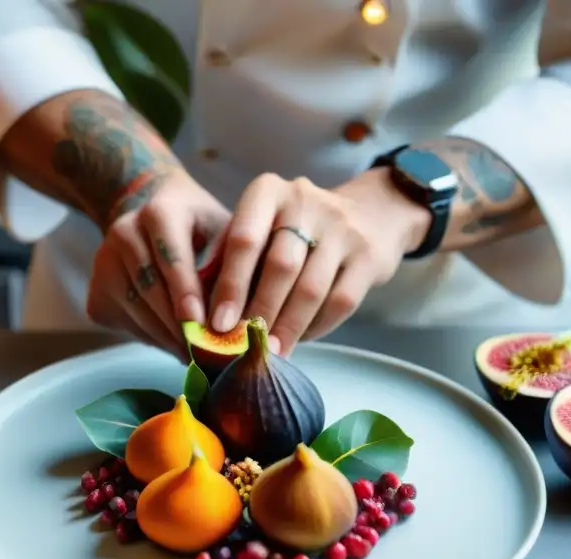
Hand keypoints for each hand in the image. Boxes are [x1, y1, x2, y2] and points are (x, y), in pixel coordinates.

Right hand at [86, 168, 229, 357]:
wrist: (157, 217)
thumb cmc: (203, 230)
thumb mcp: (224, 235)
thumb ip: (231, 270)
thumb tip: (239, 319)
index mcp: (160, 212)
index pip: (171, 256)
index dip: (186, 292)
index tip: (204, 324)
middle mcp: (124, 231)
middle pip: (150, 289)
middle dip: (180, 325)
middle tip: (209, 353)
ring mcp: (103, 262)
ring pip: (137, 312)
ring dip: (168, 339)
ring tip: (197, 355)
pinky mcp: (95, 291)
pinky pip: (125, 324)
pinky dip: (153, 340)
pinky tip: (175, 342)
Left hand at [208, 171, 430, 354]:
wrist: (371, 212)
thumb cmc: (294, 228)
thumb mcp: (259, 225)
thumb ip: (228, 256)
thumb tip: (200, 305)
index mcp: (268, 192)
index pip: (244, 239)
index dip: (230, 285)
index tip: (218, 324)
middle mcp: (305, 201)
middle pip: (279, 267)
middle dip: (258, 312)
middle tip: (242, 347)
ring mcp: (342, 228)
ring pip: (310, 289)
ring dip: (287, 327)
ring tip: (269, 354)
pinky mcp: (368, 255)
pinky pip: (340, 301)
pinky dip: (317, 327)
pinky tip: (299, 340)